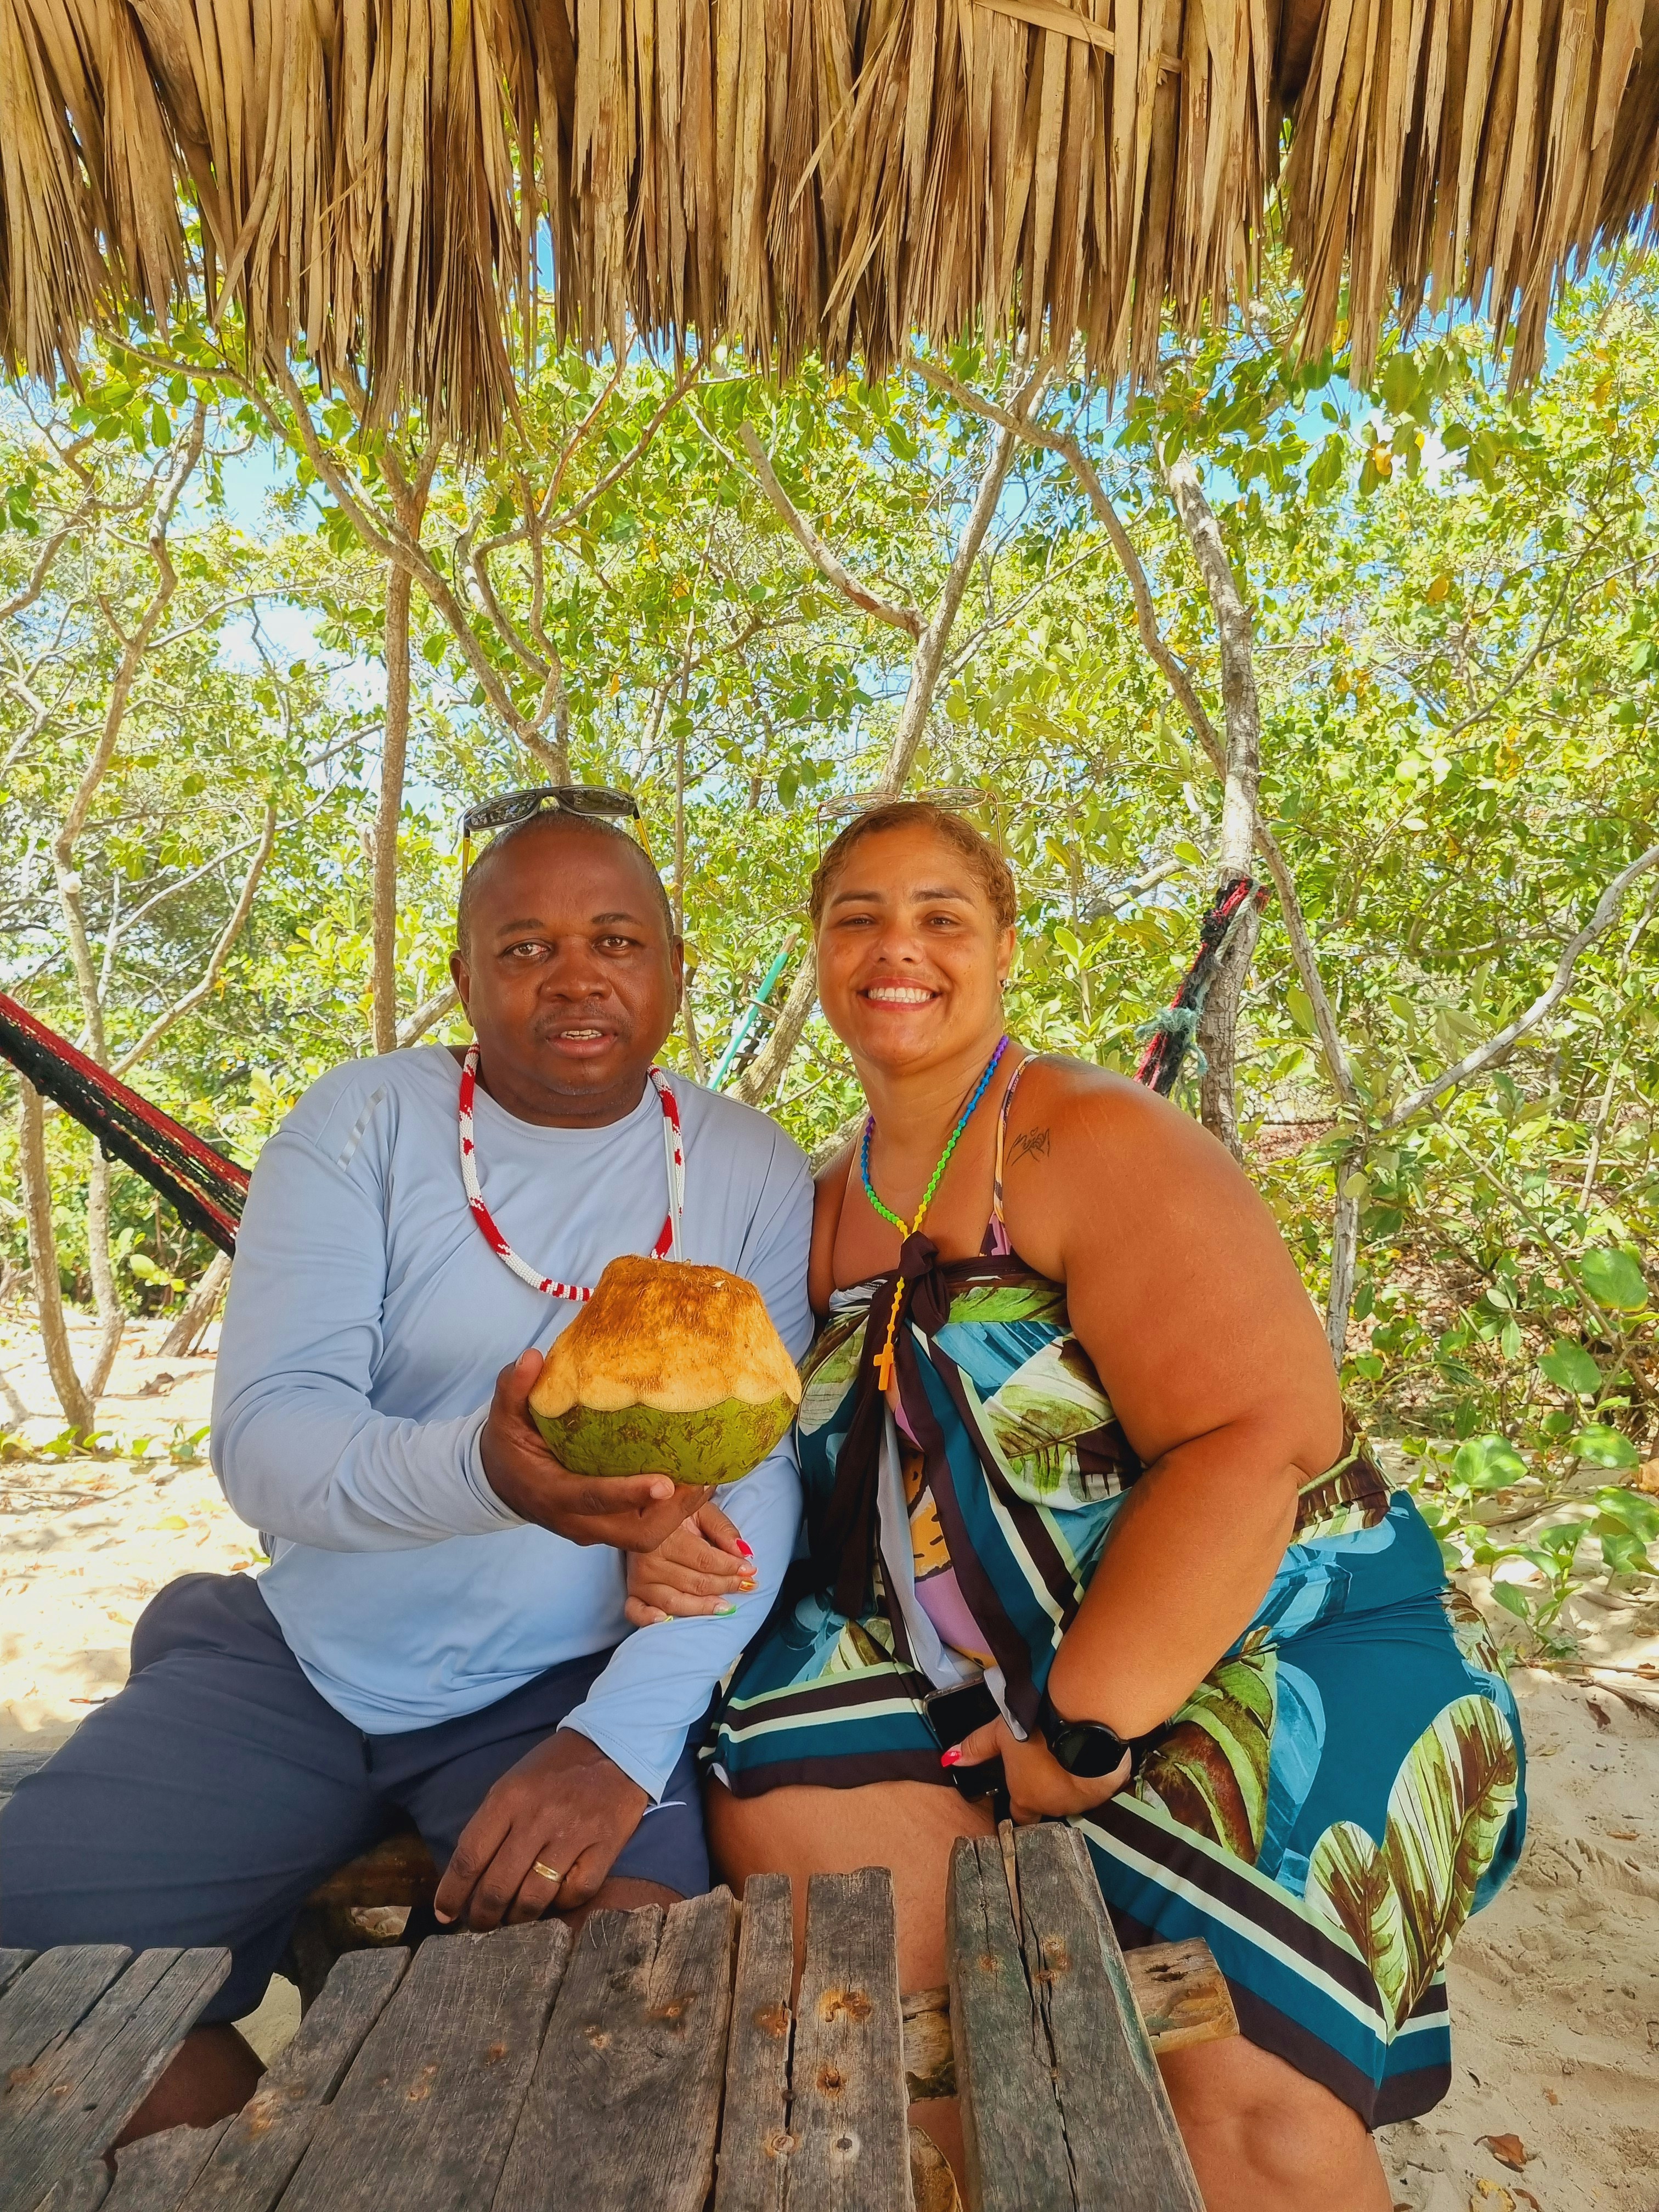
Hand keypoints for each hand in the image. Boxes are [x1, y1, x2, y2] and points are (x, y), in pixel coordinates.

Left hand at [433, 1727, 647, 1929]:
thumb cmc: (555, 1767)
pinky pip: (576, 1893)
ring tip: (513, 1919)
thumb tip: (470, 1875)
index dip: (452, 1893)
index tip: (445, 1912)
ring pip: (535, 1898)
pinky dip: (561, 1904)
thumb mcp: (513, 1782)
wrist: (614, 1744)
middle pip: (498, 1886)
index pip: (469, 1856)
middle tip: (480, 1924)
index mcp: (509, 1797)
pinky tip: (554, 1899)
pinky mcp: (606, 1845)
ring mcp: (574, 1833)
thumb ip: (492, 1824)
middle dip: (482, 1916)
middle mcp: (538, 1817)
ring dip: (518, 1917)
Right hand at [481, 1348, 713, 1551]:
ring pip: (645, 1538)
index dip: (630, 1493)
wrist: (497, 1484)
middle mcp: (577, 1521)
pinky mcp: (605, 1528)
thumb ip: (514, 1388)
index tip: (666, 1483)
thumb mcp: (503, 1416)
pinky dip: (672, 1512)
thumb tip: (532, 1357)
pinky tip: (695, 1481)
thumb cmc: (506, 1446)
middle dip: (673, 1515)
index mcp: (553, 1493)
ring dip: (680, 1515)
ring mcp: (593, 1530)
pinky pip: (644, 1529)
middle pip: (635, 1535)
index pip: (595, 1498)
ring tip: (708, 1479)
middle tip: (703, 1480)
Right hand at [625, 1498, 756, 1624]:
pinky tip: (667, 1621)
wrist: (643, 1514)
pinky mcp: (632, 1593)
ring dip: (702, 1607)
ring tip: (725, 1608)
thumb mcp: (700, 1510)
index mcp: (664, 1535)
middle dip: (724, 1585)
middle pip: (694, 1582)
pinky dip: (649, 1619)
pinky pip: (636, 1612)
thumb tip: (743, 1551)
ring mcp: (638, 1579)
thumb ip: (722, 1529)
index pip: (704, 1559)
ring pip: (675, 1601)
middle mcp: (649, 1560)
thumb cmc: (676, 1514)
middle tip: (747, 1585)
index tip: (750, 1569)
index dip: (730, 1567)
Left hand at [944, 1712, 1130, 1824]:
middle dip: (1047, 1789)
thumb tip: (948, 1760)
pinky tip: (1092, 1759)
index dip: (1020, 1804)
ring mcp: (1083, 1802)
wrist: (1084, 1728)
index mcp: (1027, 1799)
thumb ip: (976, 1747)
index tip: (1022, 1793)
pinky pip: (1098, 1786)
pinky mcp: (1107, 1790)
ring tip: (1069, 1758)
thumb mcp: (999, 1734)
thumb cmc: (1036, 1733)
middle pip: (1048, 1804)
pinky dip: (1093, 1776)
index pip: (1021, 1815)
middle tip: (1047, 1764)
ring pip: (1074, 1797)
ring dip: (1071, 1782)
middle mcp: (1055, 1808)